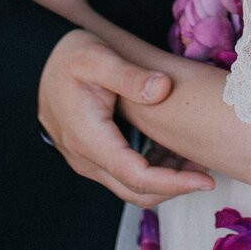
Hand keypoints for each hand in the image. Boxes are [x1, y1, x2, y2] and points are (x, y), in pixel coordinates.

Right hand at [38, 29, 214, 206]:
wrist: (41, 62)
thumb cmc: (70, 57)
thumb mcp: (99, 58)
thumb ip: (130, 75)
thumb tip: (162, 89)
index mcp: (90, 139)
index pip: (137, 177)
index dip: (174, 184)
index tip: (205, 180)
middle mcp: (86, 158)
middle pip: (135, 192)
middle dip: (175, 188)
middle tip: (208, 172)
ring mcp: (88, 160)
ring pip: (130, 187)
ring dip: (164, 182)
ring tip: (196, 161)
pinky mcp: (93, 155)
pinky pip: (124, 175)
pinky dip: (152, 172)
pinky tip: (173, 152)